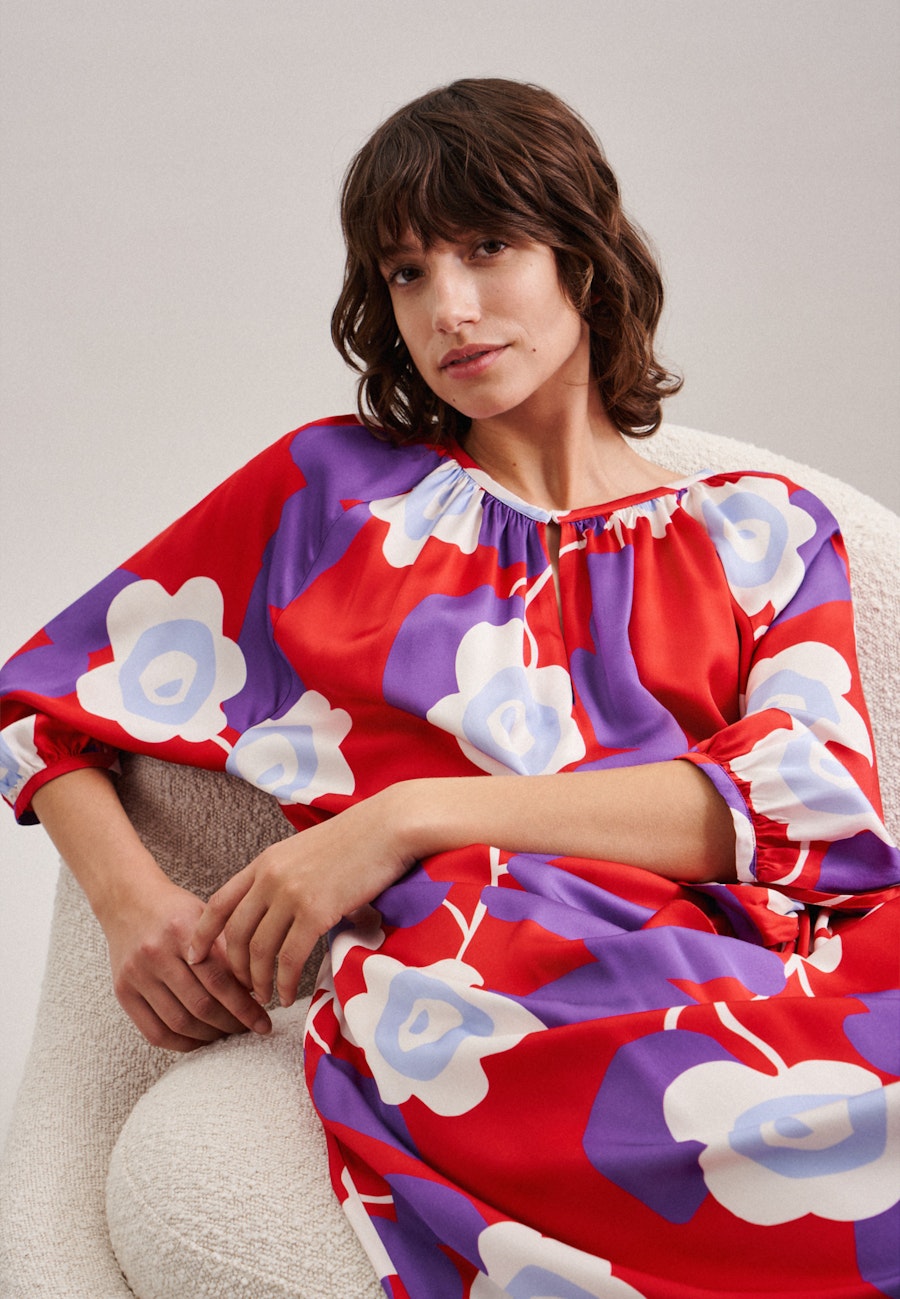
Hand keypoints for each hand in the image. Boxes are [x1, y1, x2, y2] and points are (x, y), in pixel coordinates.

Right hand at [103, 875, 272, 1051]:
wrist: (128, 900)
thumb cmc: (175, 909)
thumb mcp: (206, 916)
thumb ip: (228, 949)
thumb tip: (255, 991)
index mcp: (182, 930)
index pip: (219, 980)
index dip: (244, 1007)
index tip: (263, 1022)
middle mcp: (155, 953)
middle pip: (200, 1005)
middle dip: (231, 1024)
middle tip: (249, 1029)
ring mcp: (135, 974)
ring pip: (179, 1022)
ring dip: (209, 1036)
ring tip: (228, 1034)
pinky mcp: (122, 991)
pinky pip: (154, 1032)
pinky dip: (181, 1043)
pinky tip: (201, 1040)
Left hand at [188, 791, 415, 1008]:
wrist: (388, 827)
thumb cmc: (358, 839)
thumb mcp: (308, 852)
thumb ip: (289, 879)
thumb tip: (287, 913)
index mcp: (265, 861)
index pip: (219, 901)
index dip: (203, 934)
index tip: (195, 956)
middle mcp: (270, 877)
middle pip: (236, 933)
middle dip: (234, 968)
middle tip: (241, 990)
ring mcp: (291, 893)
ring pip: (259, 951)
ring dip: (258, 981)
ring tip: (263, 999)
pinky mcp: (316, 911)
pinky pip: (290, 958)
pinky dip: (284, 982)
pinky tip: (286, 995)